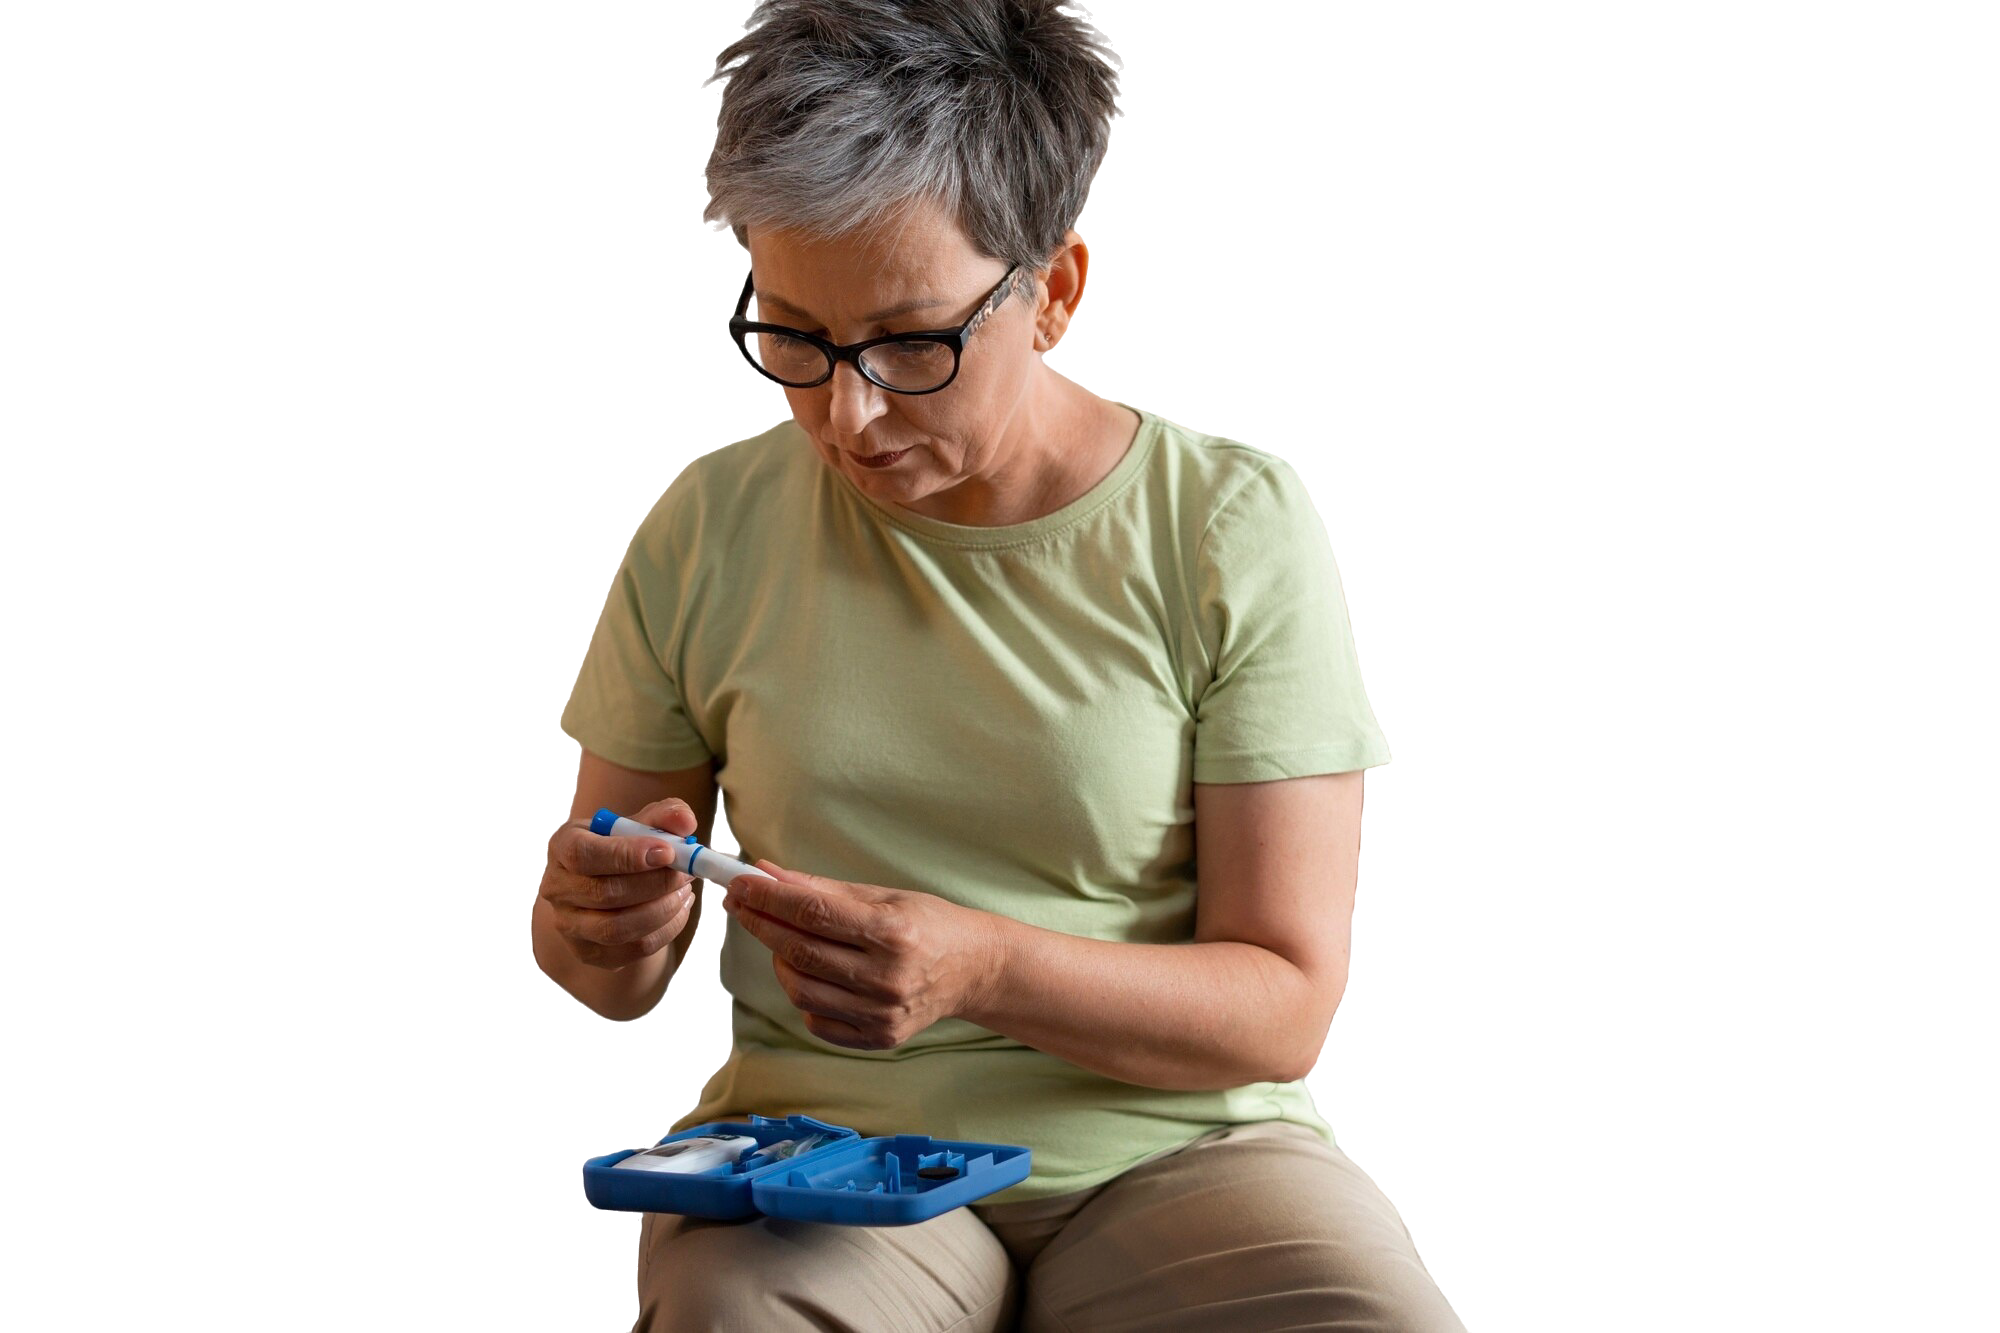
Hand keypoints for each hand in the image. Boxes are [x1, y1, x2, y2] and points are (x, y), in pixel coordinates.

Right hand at [542, 798, 699, 971]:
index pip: (583, 854)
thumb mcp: (642, 824)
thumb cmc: (625, 849)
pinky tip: (678, 911)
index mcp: (563, 846)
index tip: (667, 852)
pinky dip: (665, 931)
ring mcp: (568, 924)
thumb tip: (685, 822)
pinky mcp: (587, 952)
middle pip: (604, 894)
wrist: (614, 886)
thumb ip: (664, 816)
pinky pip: (632, 950)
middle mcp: (558, 887)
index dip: (626, 856)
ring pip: (616, 928)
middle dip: (656, 884)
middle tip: (687, 873)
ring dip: (662, 910)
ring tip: (684, 892)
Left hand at [722, 861, 1002, 1050]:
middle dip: (763, 924)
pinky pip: (817, 1021)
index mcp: (892, 932)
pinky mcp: (878, 1038)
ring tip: (785, 942)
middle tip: (744, 905)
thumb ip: (822, 888)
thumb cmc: (928, 924)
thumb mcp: (882, 895)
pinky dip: (803, 995)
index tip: (742, 884)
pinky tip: (813, 974)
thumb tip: (767, 874)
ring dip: (780, 961)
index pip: (814, 913)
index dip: (770, 898)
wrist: (974, 969)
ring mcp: (882, 1013)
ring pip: (801, 991)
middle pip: (801, 952)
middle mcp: (887, 977)